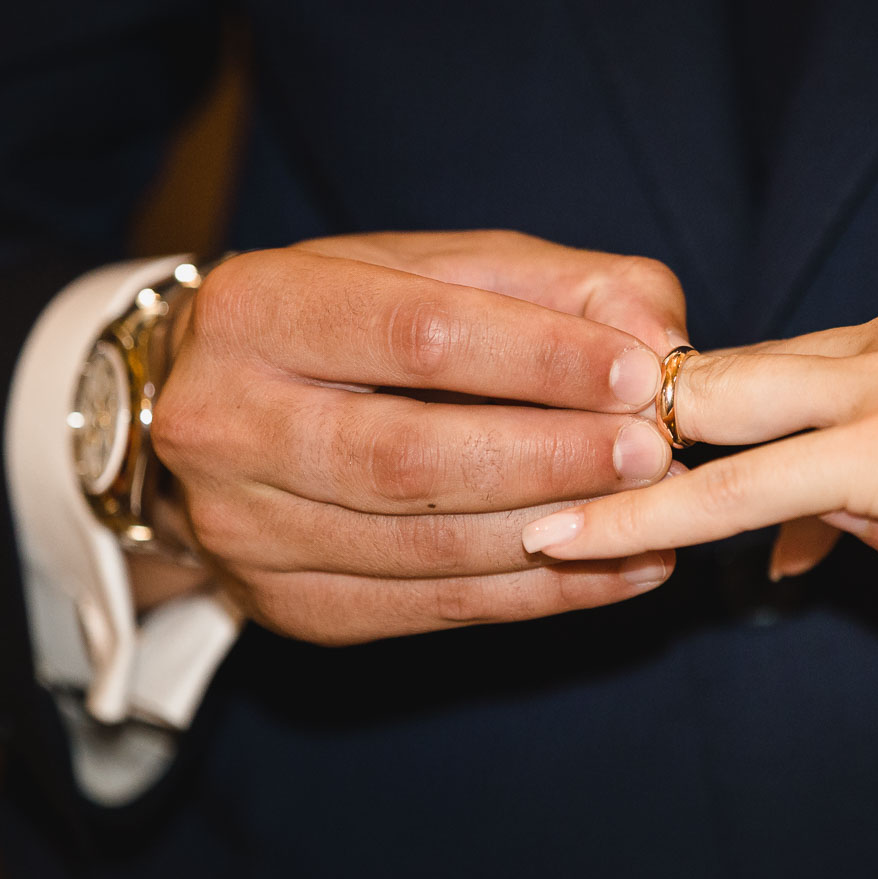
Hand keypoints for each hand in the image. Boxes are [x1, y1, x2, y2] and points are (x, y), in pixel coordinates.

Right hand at [145, 230, 684, 644]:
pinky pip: (430, 609)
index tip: (638, 374)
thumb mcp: (438, 268)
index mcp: (255, 308)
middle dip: (552, 457)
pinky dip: (540, 595)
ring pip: (424, 547)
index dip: (542, 359)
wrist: (218, 410)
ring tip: (654, 513)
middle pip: (413, 457)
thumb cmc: (353, 324)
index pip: (418, 335)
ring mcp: (244, 530)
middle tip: (652, 453)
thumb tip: (658, 337)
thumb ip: (557, 285)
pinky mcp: (284, 606)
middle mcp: (225, 423)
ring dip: (558, 536)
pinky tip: (620, 570)